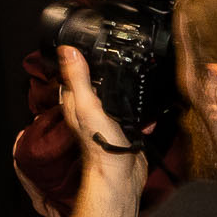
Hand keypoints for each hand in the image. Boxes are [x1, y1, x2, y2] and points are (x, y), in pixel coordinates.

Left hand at [55, 48, 146, 214]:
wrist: (122, 176)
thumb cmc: (101, 145)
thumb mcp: (88, 105)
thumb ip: (79, 78)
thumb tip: (68, 50)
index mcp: (76, 102)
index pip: (74, 72)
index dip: (80, 57)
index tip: (90, 41)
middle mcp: (89, 109)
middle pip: (98, 82)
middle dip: (109, 70)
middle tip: (120, 54)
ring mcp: (107, 119)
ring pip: (117, 96)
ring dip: (127, 89)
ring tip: (138, 75)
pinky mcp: (125, 129)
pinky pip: (134, 113)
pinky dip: (142, 109)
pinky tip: (148, 106)